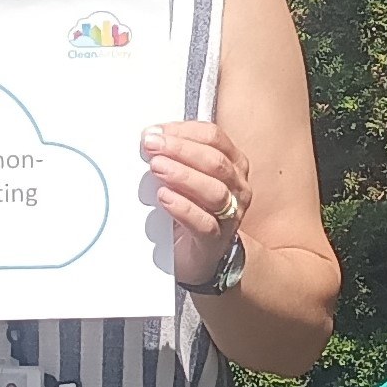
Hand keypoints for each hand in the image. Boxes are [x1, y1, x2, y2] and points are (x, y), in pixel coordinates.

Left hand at [145, 121, 248, 286]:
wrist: (197, 255)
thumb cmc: (191, 208)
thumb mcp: (186, 176)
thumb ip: (174, 155)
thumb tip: (149, 137)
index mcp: (233, 164)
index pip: (214, 138)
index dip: (184, 131)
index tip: (156, 132)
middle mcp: (237, 188)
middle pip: (215, 162)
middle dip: (181, 150)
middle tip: (151, 146)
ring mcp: (230, 215)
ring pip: (215, 191)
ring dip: (183, 176)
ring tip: (157, 168)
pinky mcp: (215, 241)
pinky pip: (205, 223)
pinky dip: (183, 208)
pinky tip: (164, 198)